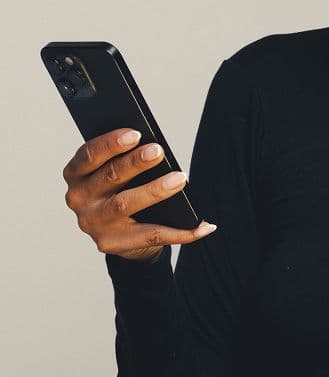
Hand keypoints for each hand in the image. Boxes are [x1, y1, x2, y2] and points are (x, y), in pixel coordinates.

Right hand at [62, 128, 215, 262]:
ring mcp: (93, 223)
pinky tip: (204, 225)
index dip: (110, 143)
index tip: (136, 133)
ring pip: (125, 204)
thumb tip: (155, 148)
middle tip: (158, 151)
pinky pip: (151, 235)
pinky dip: (182, 232)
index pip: (89, 155)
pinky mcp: (110, 244)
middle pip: (110, 177)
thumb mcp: (116, 171)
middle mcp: (78, 198)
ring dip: (155, 190)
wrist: (119, 232)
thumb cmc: (120, 188)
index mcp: (76, 173)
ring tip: (180, 179)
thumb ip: (124, 158)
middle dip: (135, 162)